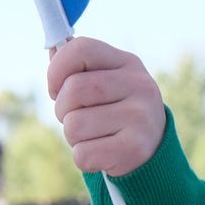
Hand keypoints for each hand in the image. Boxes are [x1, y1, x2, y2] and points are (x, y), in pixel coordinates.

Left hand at [47, 37, 165, 176]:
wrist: (151, 150)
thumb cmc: (114, 111)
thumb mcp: (103, 81)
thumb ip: (77, 65)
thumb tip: (53, 46)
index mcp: (127, 63)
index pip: (81, 49)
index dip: (56, 70)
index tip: (56, 89)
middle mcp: (139, 85)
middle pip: (73, 90)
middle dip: (62, 109)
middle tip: (76, 117)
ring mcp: (139, 116)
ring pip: (74, 125)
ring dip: (73, 137)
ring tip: (93, 136)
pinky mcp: (134, 148)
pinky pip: (83, 154)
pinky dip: (83, 158)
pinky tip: (101, 153)